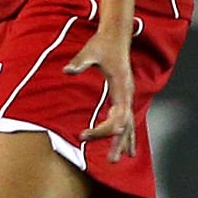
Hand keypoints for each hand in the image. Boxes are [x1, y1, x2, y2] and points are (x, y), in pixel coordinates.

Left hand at [63, 31, 134, 161]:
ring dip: (125, 141)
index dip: (102, 130)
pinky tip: (128, 144)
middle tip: (111, 161)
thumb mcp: (90, 51)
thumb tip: (67, 70)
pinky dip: (129, 132)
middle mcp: (127, 93)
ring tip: (120, 158)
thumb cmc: (103, 43)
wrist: (116, 35)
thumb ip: (79, 62)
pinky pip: (129, 117)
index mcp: (121, 86)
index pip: (117, 117)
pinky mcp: (125, 93)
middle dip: (118, 142)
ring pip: (130, 123)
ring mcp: (128, 94)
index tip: (83, 135)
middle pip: (126, 125)